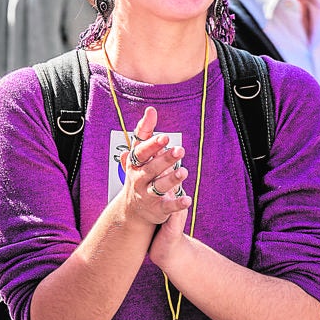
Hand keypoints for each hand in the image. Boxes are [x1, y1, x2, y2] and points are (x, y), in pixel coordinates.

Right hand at [123, 106, 190, 225]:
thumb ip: (145, 132)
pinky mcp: (158, 209)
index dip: (152, 145)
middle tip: (180, 150)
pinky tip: (187, 199)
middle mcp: (139, 178)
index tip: (165, 137)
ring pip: (159, 186)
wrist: (132, 209)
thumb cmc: (140, 174)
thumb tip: (150, 109)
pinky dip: (177, 203)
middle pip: (151, 168)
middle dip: (165, 159)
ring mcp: (147, 194)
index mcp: (135, 163)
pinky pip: (168, 206)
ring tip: (183, 172)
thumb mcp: (139, 154)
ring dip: (171, 179)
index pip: (141, 152)